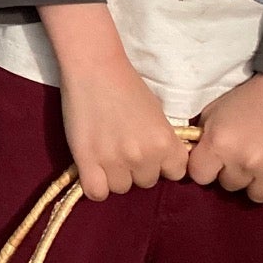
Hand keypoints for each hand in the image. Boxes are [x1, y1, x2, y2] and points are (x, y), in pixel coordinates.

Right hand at [58, 63, 189, 201]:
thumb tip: (163, 161)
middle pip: (146, 182)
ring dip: (115, 175)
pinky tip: (93, 169)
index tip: (151, 153)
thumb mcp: (158, 114)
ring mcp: (114, 161)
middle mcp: (143, 157)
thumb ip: (162, 141)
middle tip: (123, 146)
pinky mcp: (87, 161)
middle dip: (137, 168)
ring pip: (121, 188)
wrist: (94, 69)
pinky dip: (96, 185)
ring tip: (105, 153)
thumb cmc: (127, 86)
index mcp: (165, 143)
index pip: (175, 174)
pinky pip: (97, 193)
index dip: (162, 164)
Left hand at [187, 73, 262, 210]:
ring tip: (262, 164)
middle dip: (233, 172)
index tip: (214, 160)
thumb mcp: (214, 112)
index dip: (206, 168)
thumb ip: (203, 138)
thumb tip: (195, 162)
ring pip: (254, 196)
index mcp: (219, 143)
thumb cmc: (249, 99)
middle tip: (245, 155)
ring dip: (255, 184)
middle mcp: (244, 160)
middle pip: (228, 186)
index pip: (200, 176)